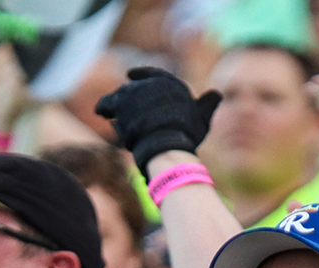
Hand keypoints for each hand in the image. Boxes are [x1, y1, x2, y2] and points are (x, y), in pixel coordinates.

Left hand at [94, 67, 221, 176]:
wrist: (165, 142)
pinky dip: (104, 107)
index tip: (131, 74)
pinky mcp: (119, 102)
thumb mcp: (202, 117)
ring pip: (121, 95)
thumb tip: (217, 93)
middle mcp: (151, 82)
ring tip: (111, 111)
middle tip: (123, 100)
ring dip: (116, 102)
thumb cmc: (186, 133)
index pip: (154, 74)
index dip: (143, 74)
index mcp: (170, 83)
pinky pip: (107, 103)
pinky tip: (101, 112)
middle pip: (135, 86)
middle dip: (130, 93)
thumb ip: (207, 104)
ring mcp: (134, 91)